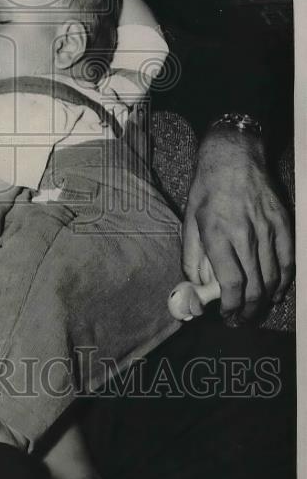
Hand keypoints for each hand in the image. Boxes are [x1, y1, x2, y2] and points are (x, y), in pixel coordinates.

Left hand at [182, 126, 293, 320]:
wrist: (234, 157)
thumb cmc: (207, 188)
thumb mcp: (189, 219)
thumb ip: (191, 254)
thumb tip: (194, 283)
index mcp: (218, 234)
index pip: (231, 282)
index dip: (230, 305)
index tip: (226, 315)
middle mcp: (246, 235)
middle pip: (254, 286)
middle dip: (247, 311)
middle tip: (240, 320)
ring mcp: (268, 230)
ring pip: (273, 278)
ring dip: (265, 301)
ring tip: (254, 311)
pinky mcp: (284, 224)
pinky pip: (289, 261)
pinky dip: (285, 282)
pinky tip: (277, 293)